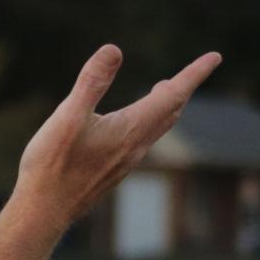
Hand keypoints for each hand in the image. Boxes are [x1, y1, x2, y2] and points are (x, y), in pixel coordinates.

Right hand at [14, 46, 221, 224]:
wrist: (44, 210)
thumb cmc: (52, 164)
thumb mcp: (67, 116)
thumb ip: (92, 82)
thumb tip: (114, 49)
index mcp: (130, 128)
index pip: (173, 95)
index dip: (195, 73)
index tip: (216, 57)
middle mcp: (135, 146)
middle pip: (170, 113)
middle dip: (182, 90)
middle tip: (192, 73)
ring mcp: (125, 162)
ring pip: (157, 129)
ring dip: (166, 108)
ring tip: (162, 93)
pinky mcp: (112, 173)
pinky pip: (141, 143)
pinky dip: (148, 125)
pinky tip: (128, 128)